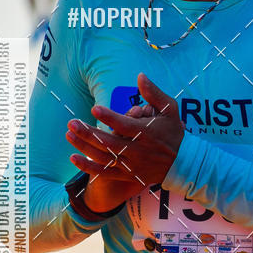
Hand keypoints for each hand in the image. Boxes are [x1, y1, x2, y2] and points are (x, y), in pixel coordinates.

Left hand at [65, 73, 183, 212]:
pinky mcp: (127, 176)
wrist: (183, 163)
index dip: (110, 118)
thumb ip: (154, 93)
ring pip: (104, 158)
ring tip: (69, 135)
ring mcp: (132, 165)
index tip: (95, 108)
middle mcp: (138, 151)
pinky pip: (105, 173)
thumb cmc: (174, 132)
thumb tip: (140, 76)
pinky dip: (88, 167)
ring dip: (84, 147)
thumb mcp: (170, 110)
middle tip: (72, 123)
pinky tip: (73, 157)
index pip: (126, 125)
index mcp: (147, 133)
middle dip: (89, 133)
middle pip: (110, 143)